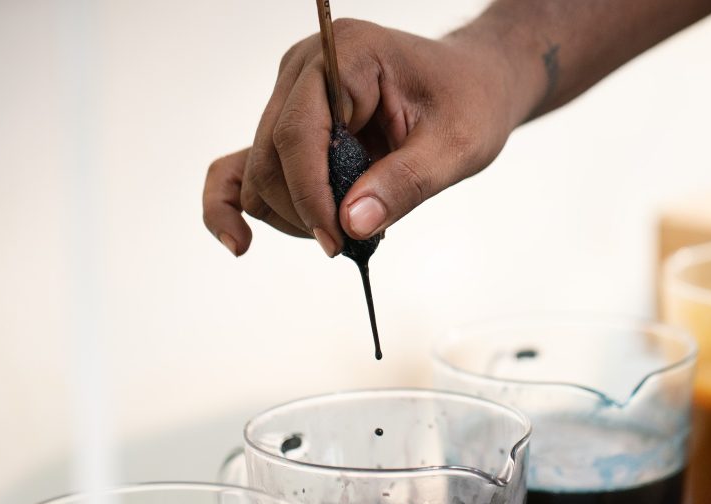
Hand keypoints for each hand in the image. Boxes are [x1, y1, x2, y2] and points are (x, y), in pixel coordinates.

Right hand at [202, 19, 529, 256]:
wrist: (474, 85)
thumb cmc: (469, 102)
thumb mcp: (455, 147)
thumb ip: (404, 184)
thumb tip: (351, 225)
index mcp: (345, 54)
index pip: (300, 132)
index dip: (310, 194)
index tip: (337, 240)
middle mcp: (305, 68)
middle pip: (271, 156)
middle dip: (304, 210)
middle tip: (352, 240)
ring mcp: (290, 96)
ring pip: (259, 172)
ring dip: (292, 214)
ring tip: (345, 228)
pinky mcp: (289, 126)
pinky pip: (244, 167)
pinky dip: (237, 205)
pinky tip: (241, 243)